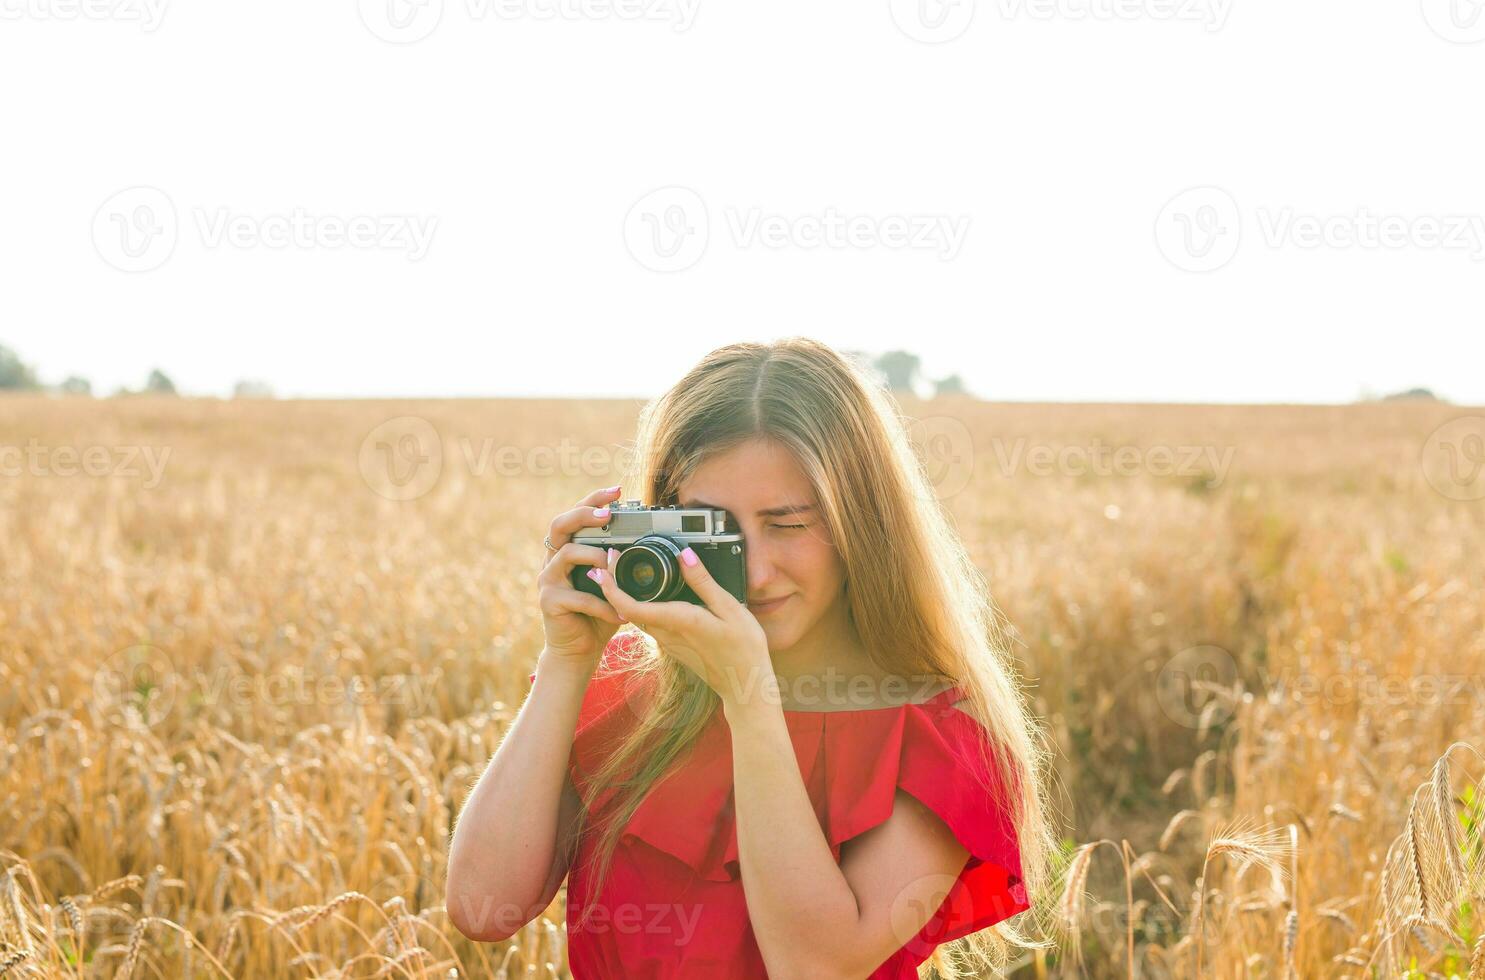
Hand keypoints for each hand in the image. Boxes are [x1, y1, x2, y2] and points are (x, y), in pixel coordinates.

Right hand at [536, 484, 626, 665]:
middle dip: (584, 514)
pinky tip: (620, 615)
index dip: (594, 500)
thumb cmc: (599, 614)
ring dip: (596, 557)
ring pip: (567, 553)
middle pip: (560, 524)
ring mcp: (548, 579)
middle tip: (608, 515)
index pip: (576, 516)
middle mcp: (554, 559)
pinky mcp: (549, 601)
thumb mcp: (615, 584)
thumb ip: (622, 563)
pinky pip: (578, 596)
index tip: (617, 491)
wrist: (579, 651)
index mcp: (569, 549)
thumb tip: (650, 539)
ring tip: (614, 568)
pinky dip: (603, 605)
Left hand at [586, 544, 771, 708]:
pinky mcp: (673, 646)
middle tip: (613, 559)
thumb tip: (684, 556)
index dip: (611, 587)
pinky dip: (642, 606)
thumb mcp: (730, 608)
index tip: (602, 568)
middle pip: (628, 609)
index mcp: (678, 621)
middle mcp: (666, 634)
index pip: (630, 606)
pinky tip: (650, 594)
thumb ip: (703, 582)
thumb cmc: (743, 648)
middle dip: (615, 584)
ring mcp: (668, 642)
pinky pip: (650, 623)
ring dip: (627, 595)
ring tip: (625, 571)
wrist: (744, 684)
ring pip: (638, 617)